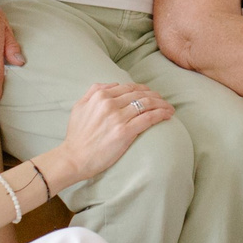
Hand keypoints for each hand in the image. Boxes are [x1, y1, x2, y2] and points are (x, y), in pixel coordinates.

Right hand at [55, 81, 175, 183]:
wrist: (73, 158)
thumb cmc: (76, 135)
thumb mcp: (79, 106)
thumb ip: (93, 91)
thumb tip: (112, 84)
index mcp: (100, 96)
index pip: (128, 87)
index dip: (143, 89)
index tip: (151, 93)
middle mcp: (109, 104)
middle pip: (140, 94)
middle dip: (155, 96)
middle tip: (164, 101)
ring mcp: (118, 118)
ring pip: (147, 104)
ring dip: (162, 104)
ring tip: (169, 108)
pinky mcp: (125, 132)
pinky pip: (148, 118)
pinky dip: (161, 114)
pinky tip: (168, 115)